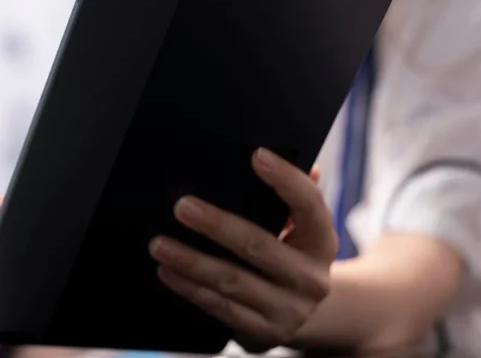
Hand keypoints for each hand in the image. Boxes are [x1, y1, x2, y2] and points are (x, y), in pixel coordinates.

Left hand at [149, 149, 335, 350]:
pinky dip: (190, 289)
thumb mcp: (297, 228)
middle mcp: (311, 279)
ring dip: (191, 261)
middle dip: (217, 225)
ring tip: (159, 244)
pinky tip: (167, 272)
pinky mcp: (263, 333)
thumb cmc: (287, 252)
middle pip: (260, 247)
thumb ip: (288, 192)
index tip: (256, 155)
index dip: (286, 180)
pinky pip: (220, 309)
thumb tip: (270, 149)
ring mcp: (288, 310)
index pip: (310, 205)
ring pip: (232, 282)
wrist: (301, 313)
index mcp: (322, 241)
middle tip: (181, 206)